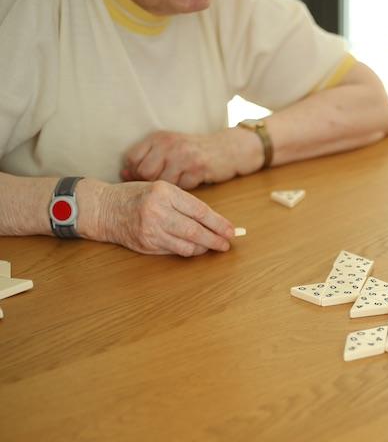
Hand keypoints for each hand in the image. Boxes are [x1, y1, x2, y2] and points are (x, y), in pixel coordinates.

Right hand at [98, 181, 234, 255]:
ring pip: (187, 245)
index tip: (231, 230)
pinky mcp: (146, 244)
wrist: (103, 208)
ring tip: (213, 246)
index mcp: (165, 192)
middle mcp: (158, 211)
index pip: (199, 211)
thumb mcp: (161, 189)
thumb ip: (184, 203)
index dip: (218, 223)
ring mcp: (151, 230)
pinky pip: (175, 251)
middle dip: (215, 239)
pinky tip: (194, 248)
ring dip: (203, 248)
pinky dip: (188, 251)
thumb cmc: (136, 196)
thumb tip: (214, 220)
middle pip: (196, 230)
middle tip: (227, 244)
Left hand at [122, 128, 262, 189]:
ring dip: (166, 191)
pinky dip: (182, 191)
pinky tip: (187, 186)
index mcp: (158, 138)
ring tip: (172, 191)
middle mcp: (168, 144)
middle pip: (144, 172)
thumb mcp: (169, 147)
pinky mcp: (197, 168)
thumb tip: (124, 174)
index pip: (132, 158)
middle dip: (147, 185)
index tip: (138, 182)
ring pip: (162, 182)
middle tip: (156, 192)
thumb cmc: (194, 152)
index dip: (131, 174)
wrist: (227, 149)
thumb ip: (148, 158)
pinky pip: (181, 187)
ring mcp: (183, 156)